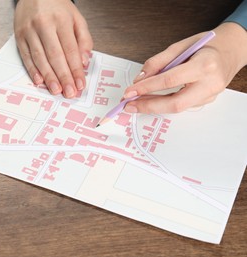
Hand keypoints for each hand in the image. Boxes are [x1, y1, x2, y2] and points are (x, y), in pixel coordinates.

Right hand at [14, 0, 92, 97]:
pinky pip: (25, 56)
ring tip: (56, 90)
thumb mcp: (76, 18)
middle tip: (69, 92)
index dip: (76, 69)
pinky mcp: (19, 36)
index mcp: (62, 20)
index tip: (80, 84)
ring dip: (48, 77)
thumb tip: (84, 61)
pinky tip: (39, 80)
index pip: (71, 50)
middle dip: (63, 77)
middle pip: (55, 56)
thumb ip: (84, 39)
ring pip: (40, 57)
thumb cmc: (56, 6)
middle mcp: (44, 25)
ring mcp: (29, 30)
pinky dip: (32, 70)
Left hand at [123, 22, 246, 113]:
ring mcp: (210, 95)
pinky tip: (152, 101)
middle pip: (174, 104)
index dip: (147, 88)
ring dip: (153, 106)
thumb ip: (158, 62)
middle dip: (148, 106)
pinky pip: (182, 105)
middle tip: (129, 105)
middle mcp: (210, 84)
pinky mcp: (207, 101)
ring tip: (136, 103)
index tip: (130, 91)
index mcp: (204, 65)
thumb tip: (139, 79)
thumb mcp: (181, 45)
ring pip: (177, 108)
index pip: (169, 80)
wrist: (231, 50)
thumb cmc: (207, 45)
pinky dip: (164, 103)